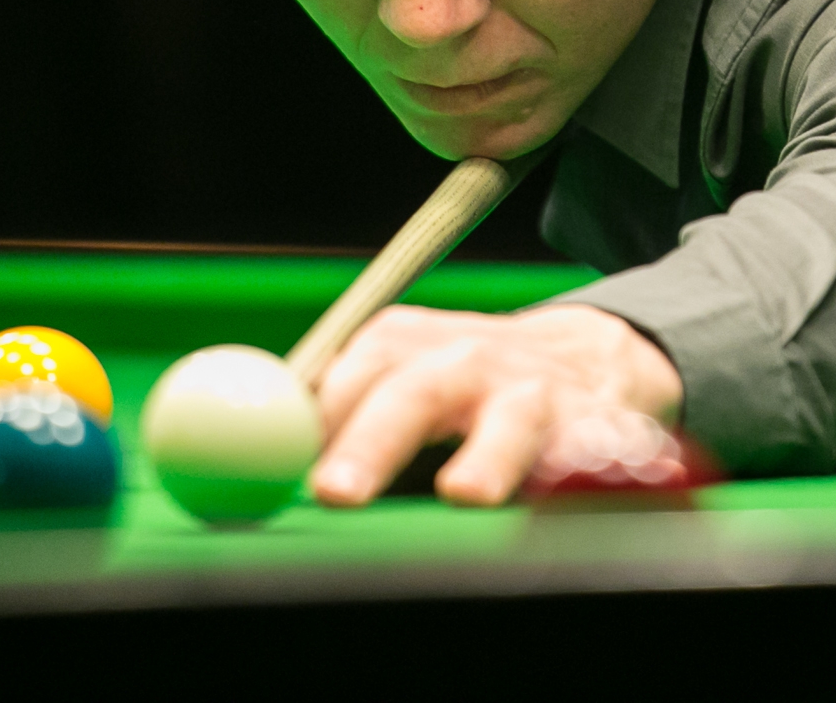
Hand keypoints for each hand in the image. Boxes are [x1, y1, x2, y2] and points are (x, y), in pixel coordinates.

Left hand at [309, 304, 683, 506]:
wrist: (594, 360)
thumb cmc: (466, 388)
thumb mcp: (401, 376)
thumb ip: (335, 413)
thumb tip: (241, 462)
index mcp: (408, 343)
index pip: (354, 372)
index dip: (318, 415)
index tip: (283, 463)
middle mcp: (470, 359)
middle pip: (413, 394)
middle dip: (372, 441)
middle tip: (333, 491)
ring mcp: (535, 395)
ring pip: (510, 423)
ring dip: (486, 457)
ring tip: (464, 493)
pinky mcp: (594, 432)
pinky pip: (583, 456)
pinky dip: (573, 471)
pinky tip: (565, 487)